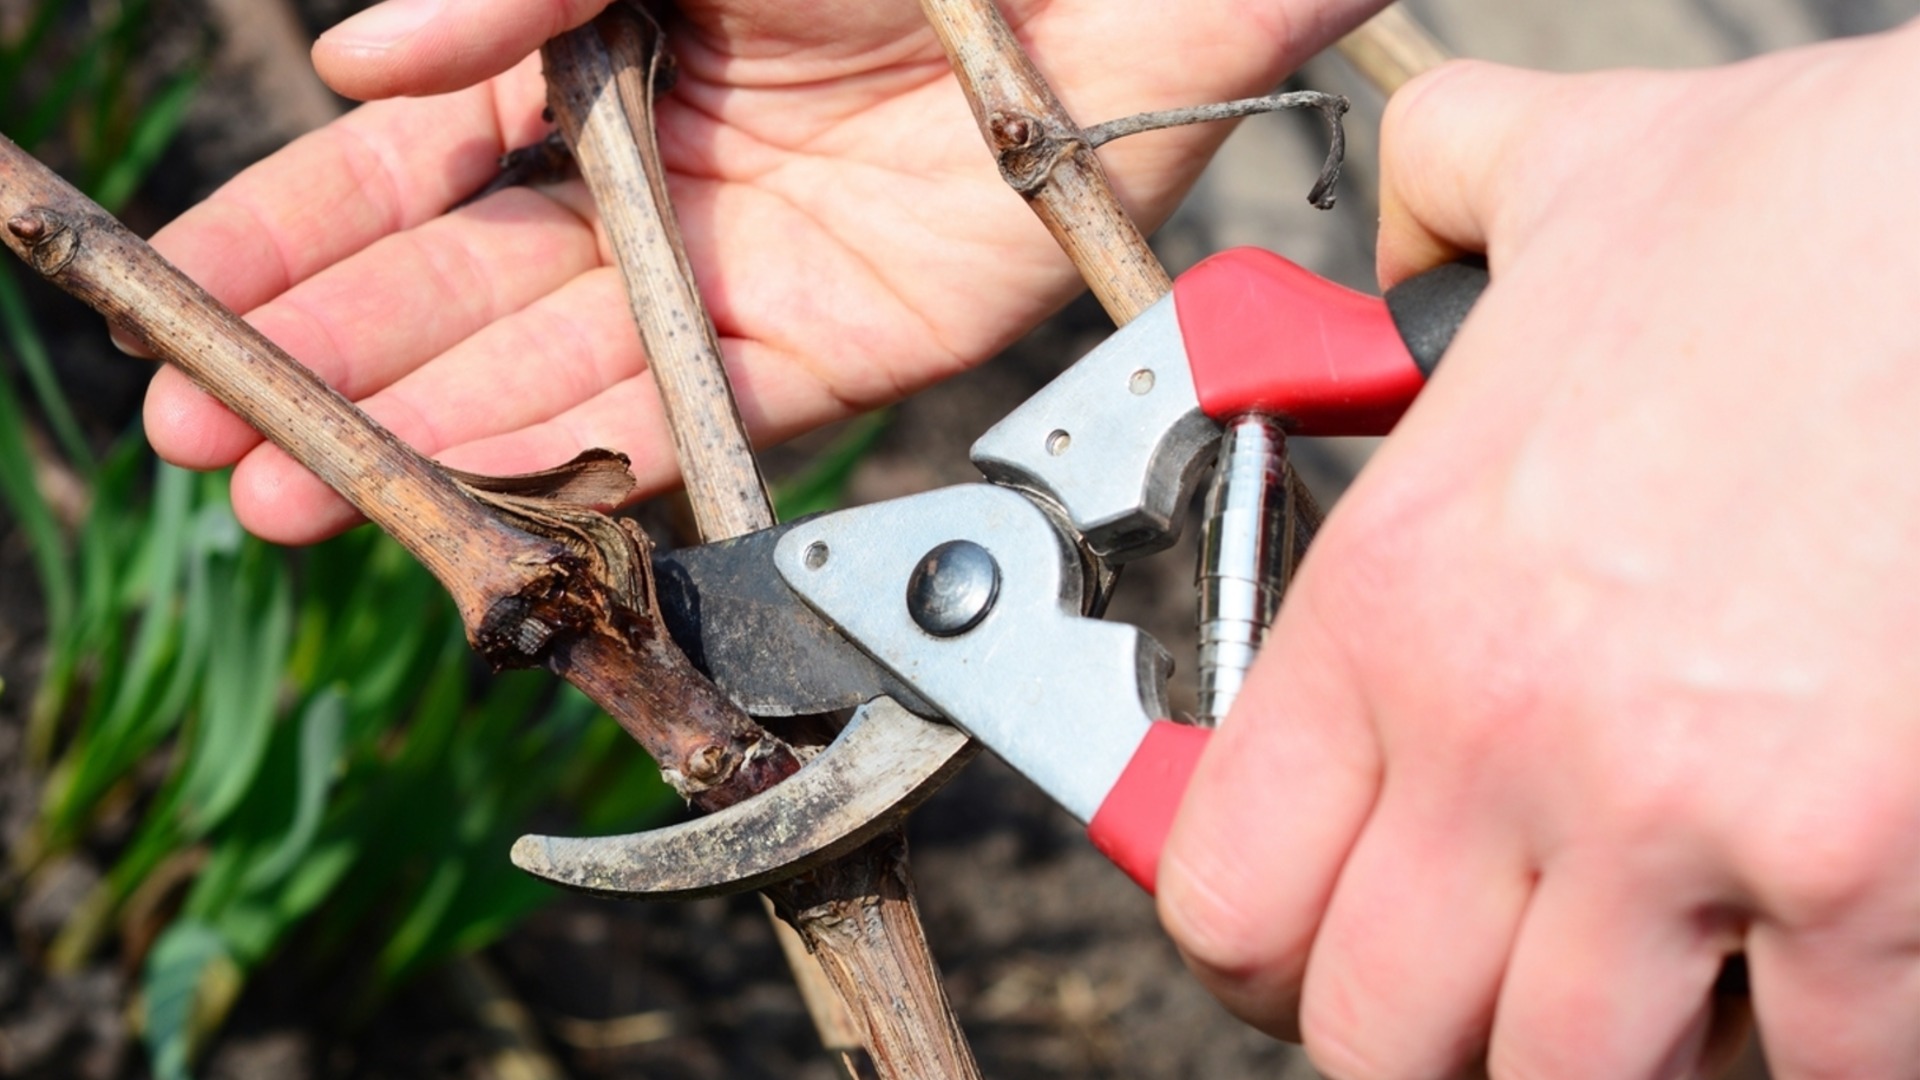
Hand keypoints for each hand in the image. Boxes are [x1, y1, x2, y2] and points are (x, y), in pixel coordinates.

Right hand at [140, 0, 1384, 543]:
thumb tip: (354, 68)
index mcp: (604, 62)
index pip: (413, 166)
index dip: (294, 237)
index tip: (178, 301)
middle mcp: (662, 180)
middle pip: (467, 289)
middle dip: (333, 361)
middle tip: (205, 439)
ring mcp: (749, 267)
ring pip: (562, 371)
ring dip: (431, 434)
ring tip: (296, 498)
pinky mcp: (853, 340)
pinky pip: (701, 409)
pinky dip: (594, 449)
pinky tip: (477, 484)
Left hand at [1160, 21, 1919, 1078]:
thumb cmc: (1814, 211)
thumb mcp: (1550, 176)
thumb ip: (1423, 215)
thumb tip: (1388, 257)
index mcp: (1398, 601)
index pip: (1229, 889)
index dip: (1250, 945)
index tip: (1290, 937)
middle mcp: (1509, 734)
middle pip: (1377, 1033)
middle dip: (1416, 1029)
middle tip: (1468, 977)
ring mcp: (1688, 821)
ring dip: (1593, 1051)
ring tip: (1635, 974)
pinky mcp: (1868, 874)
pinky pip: (1808, 1068)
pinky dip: (1799, 1046)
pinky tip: (1800, 961)